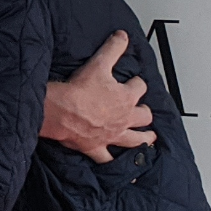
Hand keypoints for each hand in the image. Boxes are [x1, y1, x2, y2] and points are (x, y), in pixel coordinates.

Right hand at [40, 30, 155, 162]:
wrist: (61, 110)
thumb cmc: (78, 89)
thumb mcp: (98, 63)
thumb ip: (113, 48)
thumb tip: (123, 36)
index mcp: (124, 97)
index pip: (139, 87)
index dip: (137, 83)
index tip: (134, 82)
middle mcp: (123, 118)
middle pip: (143, 115)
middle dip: (145, 113)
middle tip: (145, 112)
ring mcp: (112, 135)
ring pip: (135, 139)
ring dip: (143, 138)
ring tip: (149, 139)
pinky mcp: (98, 148)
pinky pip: (111, 162)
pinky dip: (121, 167)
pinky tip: (131, 174)